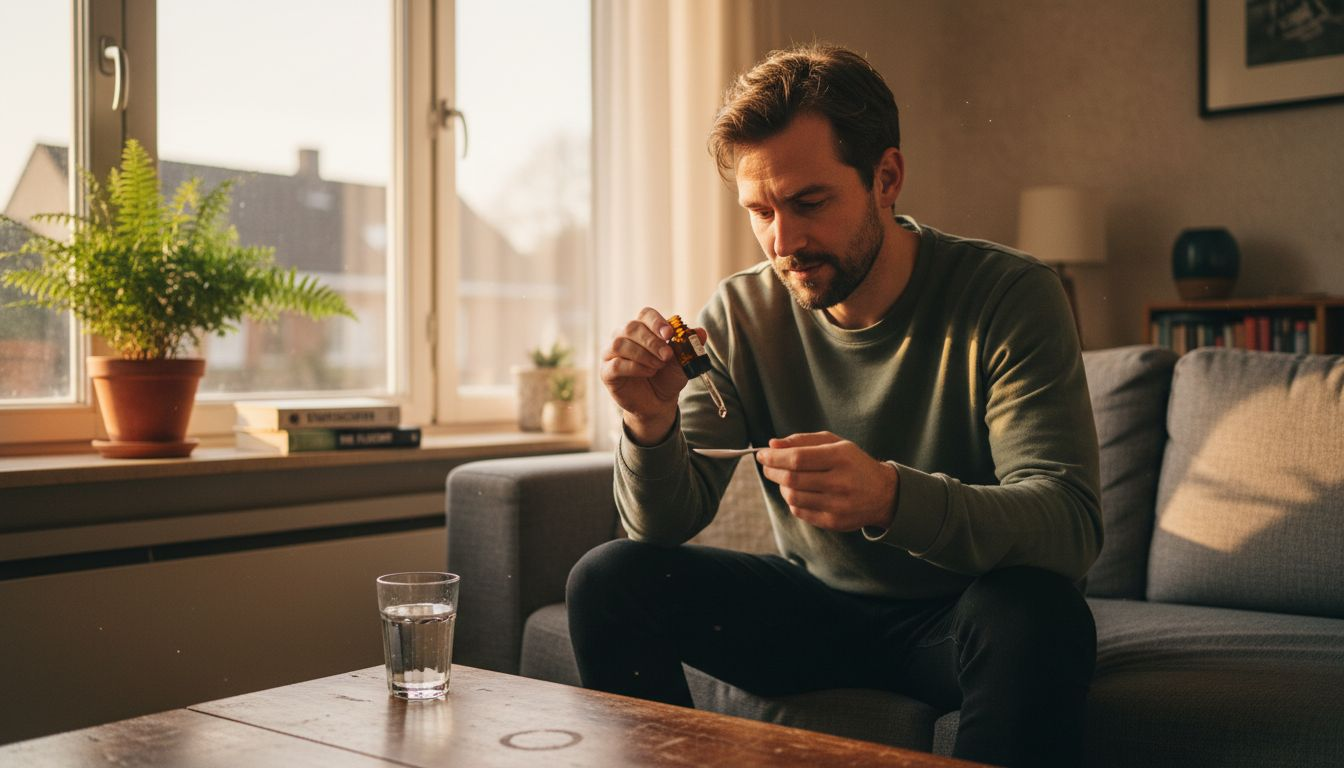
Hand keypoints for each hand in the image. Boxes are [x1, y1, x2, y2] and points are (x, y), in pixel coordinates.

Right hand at [600, 307, 706, 444]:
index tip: (670, 334)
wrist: (658, 403)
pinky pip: (615, 364)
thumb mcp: (683, 361)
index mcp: (642, 329)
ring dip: (643, 354)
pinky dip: (634, 367)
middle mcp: (623, 337)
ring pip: (620, 343)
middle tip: (667, 356)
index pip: (645, 314)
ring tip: (658, 366)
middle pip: (631, 327)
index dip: (656, 321)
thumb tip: (701, 332)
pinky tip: (648, 373)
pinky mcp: (606, 372)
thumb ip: (690, 346)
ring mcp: (612, 354)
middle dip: (652, 341)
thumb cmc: (667, 377)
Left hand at [756, 432, 897, 531]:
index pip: (797, 458)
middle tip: (768, 466)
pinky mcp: (834, 522)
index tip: (762, 454)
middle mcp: (840, 482)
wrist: (883, 494)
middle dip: (772, 471)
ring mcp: (838, 505)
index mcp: (840, 457)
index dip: (774, 457)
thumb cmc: (853, 463)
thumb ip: (802, 441)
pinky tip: (799, 492)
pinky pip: (800, 512)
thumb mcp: (834, 443)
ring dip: (782, 486)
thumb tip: (772, 445)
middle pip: (791, 479)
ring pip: (793, 497)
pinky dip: (793, 501)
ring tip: (785, 479)